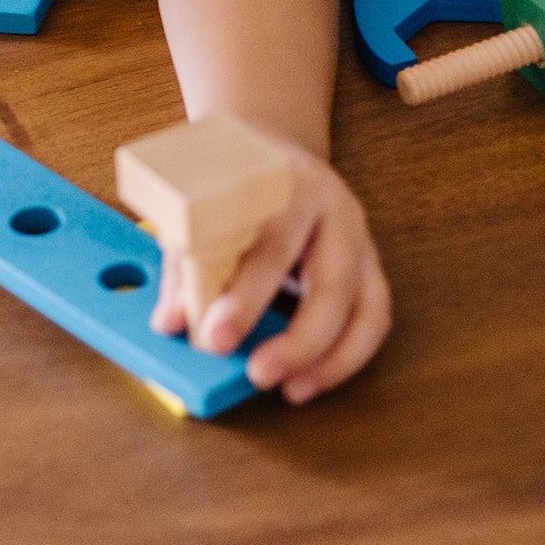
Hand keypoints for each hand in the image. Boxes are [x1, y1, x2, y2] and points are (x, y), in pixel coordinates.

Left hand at [151, 144, 390, 404]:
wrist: (275, 157)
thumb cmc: (235, 188)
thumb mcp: (201, 211)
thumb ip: (187, 267)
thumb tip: (170, 323)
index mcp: (287, 181)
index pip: (270, 241)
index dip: (243, 294)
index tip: (213, 336)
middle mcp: (332, 206)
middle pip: (329, 277)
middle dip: (296, 337)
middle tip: (256, 373)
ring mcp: (358, 237)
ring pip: (362, 304)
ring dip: (326, 356)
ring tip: (287, 388)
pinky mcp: (370, 267)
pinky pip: (373, 319)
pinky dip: (346, 358)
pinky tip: (309, 379)